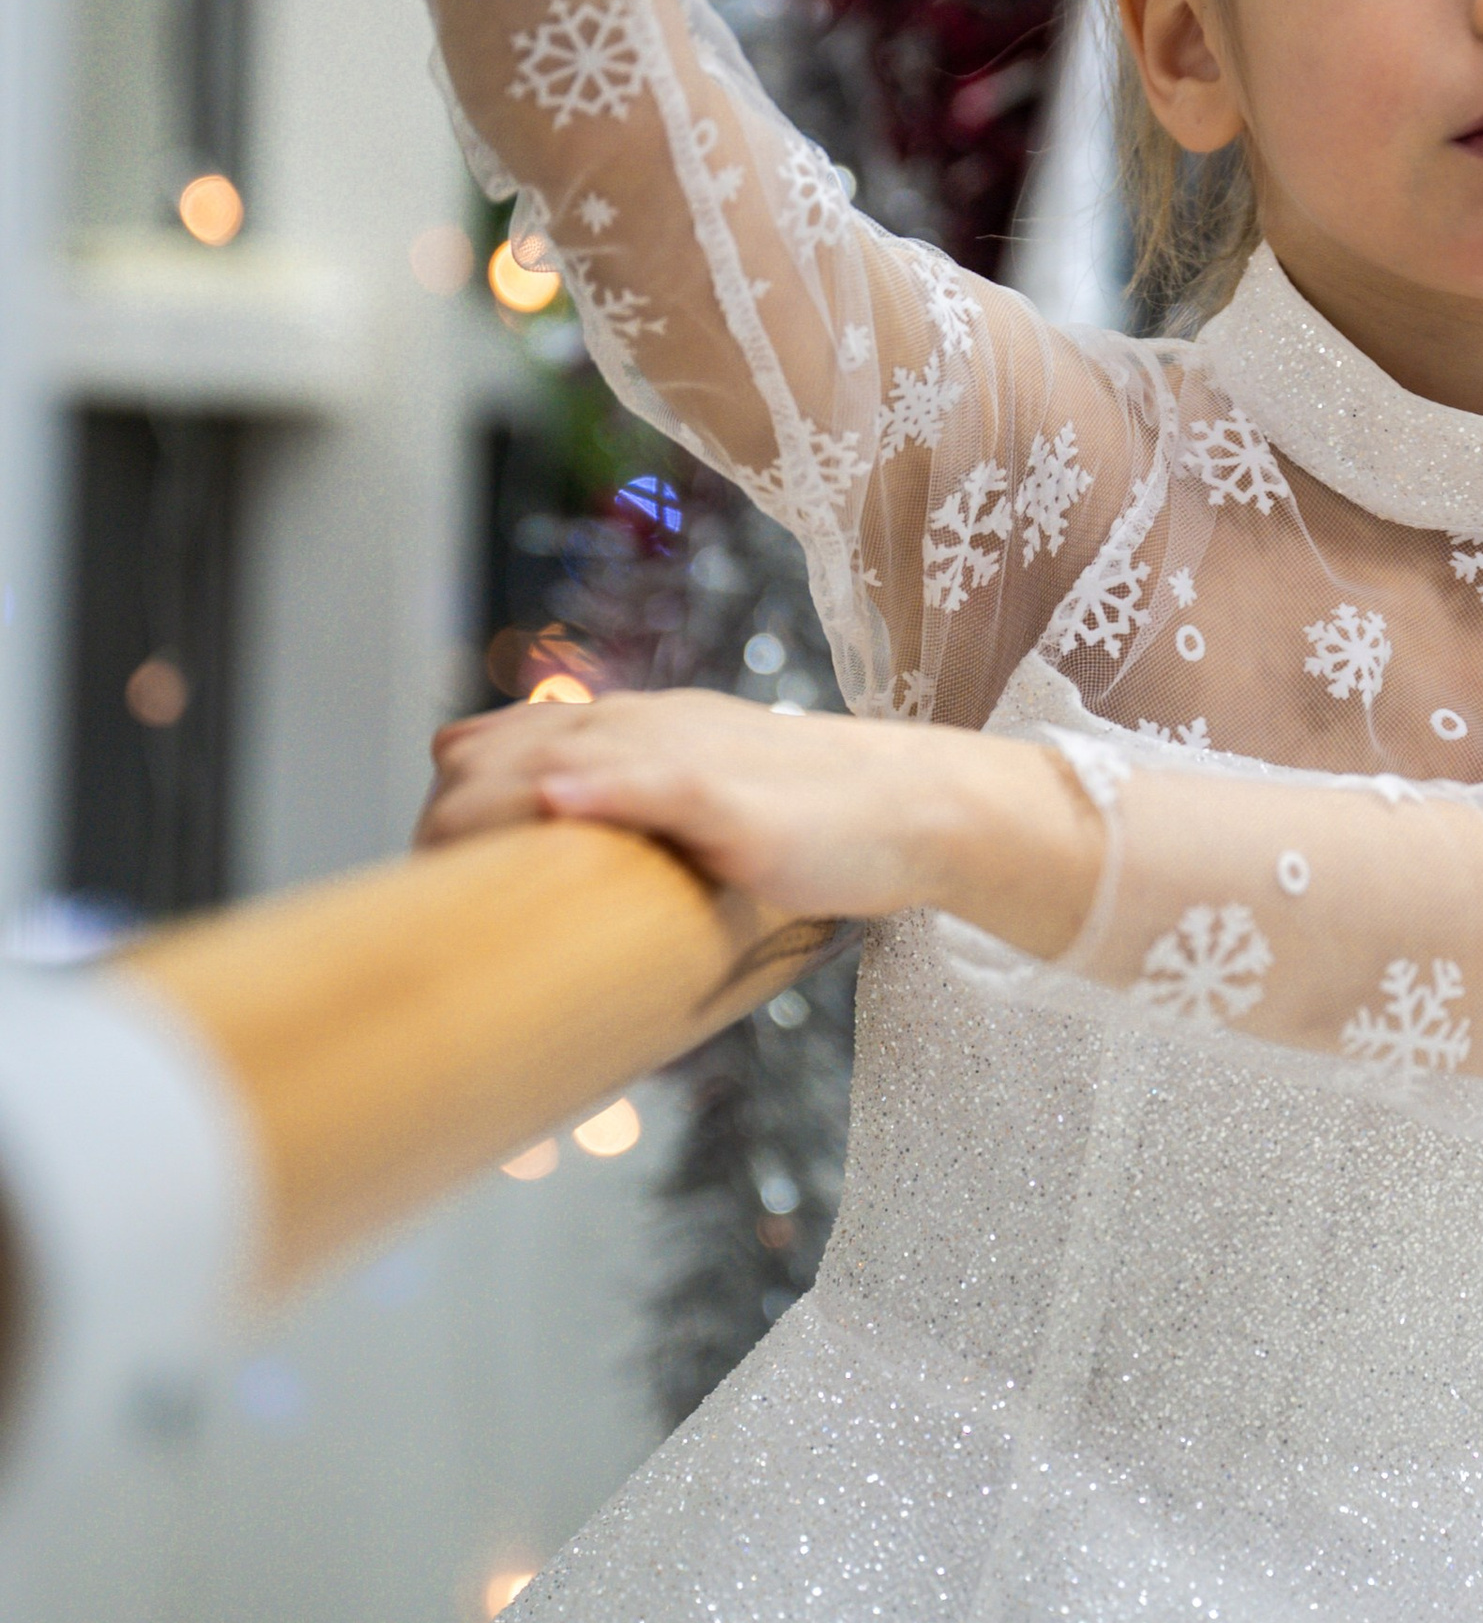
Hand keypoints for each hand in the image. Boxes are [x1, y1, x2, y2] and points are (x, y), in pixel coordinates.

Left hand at [420, 687, 1104, 957]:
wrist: (919, 810)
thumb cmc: (815, 822)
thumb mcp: (702, 807)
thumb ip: (632, 822)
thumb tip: (563, 867)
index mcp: (634, 732)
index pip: (503, 738)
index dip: (450, 797)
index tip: (423, 863)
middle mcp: (647, 729)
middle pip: (505, 750)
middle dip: (447, 819)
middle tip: (423, 893)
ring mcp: (689, 761)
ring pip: (562, 758)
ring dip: (490, 803)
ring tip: (437, 850)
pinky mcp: (734, 804)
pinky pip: (655, 784)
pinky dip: (602, 788)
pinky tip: (559, 800)